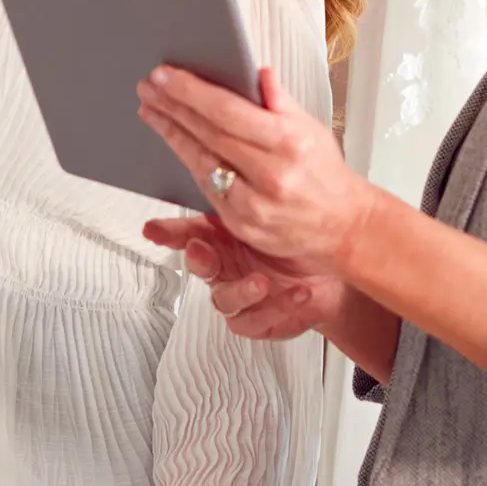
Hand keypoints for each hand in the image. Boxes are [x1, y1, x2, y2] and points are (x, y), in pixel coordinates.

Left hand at [137, 66, 375, 272]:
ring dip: (171, 134)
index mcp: (288, 143)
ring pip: (201, 163)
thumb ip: (279, 100)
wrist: (343, 225)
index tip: (166, 76)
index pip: (228, 111)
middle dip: (173, 108)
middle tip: (149, 87)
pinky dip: (189, 162)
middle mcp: (271, 175)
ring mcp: (254, 205)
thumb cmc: (325, 173)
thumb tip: (257, 71)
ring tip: (152, 111)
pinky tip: (175, 143)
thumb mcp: (311, 127)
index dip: (191, 92)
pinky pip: (207, 189)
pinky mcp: (242, 226)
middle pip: (209, 135)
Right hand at [144, 215, 346, 340]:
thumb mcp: (280, 218)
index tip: (153, 229)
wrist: (334, 280)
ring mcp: (239, 294)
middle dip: (198, 259)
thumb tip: (235, 165)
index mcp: (224, 237)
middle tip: (202, 252)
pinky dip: (278, 306)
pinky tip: (297, 292)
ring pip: (223, 298)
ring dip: (242, 289)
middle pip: (199, 264)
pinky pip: (255, 318)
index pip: (190, 230)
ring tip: (262, 281)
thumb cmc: (303, 244)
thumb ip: (251, 200)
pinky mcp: (255, 320)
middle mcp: (226, 265)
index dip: (168, 231)